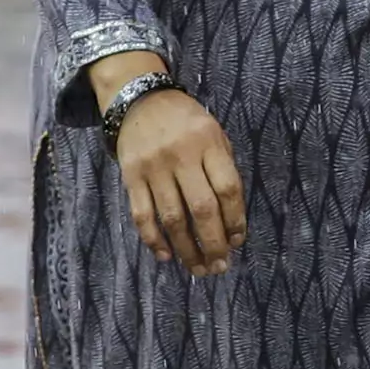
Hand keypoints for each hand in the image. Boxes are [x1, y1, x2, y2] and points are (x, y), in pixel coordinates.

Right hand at [114, 84, 245, 274]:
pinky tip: (166, 256)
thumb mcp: (213, 133)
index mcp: (208, 142)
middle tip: (220, 266)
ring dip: (186, 249)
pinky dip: (152, 239)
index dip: (236, 220)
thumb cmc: (185, 122)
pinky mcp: (131, 177)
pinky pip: (142, 214)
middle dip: (213, 243)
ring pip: (172, 218)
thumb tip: (232, 221)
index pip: (227, 188)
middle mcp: (181, 155)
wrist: (139, 100)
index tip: (238, 241)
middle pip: (202, 208)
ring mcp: (154, 167)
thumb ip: (223, 168)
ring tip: (198, 268)